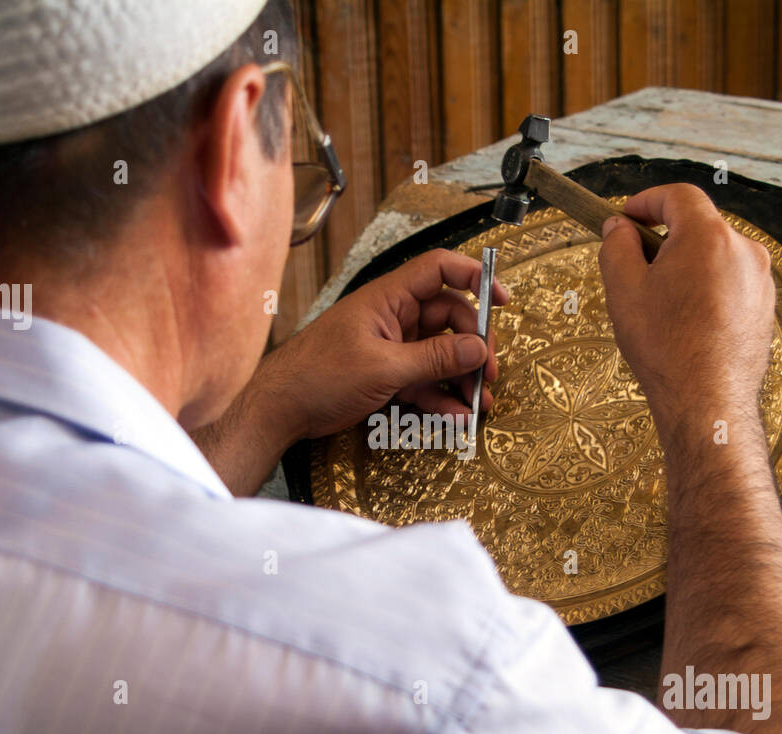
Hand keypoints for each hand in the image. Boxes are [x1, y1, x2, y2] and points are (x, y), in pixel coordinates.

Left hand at [256, 248, 507, 440]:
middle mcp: (393, 316)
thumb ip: (434, 359)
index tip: (502, 300)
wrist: (279, 409)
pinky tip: (457, 416)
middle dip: (473, 345)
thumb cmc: (318, 376)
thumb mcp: (384, 368)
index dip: (474, 277)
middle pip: (449, 318)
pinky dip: (440, 396)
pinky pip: (424, 380)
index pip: (440, 269)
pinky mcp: (386, 374)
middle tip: (488, 374)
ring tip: (479, 403)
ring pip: (440, 353)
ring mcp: (390, 345)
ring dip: (461, 377)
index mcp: (389, 297)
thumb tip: (478, 349)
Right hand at [598, 184, 774, 442]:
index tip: (626, 217)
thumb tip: (620, 227)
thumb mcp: (624, 290)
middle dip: (665, 238)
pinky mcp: (765, 306)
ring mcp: (760, 279)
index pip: (678, 196)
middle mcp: (744, 250)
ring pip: (715, 256)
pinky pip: (730, 282)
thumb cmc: (665, 348)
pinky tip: (686, 323)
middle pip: (699, 226)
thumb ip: (617, 246)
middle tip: (636, 266)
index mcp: (709, 237)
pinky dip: (707, 289)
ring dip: (687, 266)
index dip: (647, 201)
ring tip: (661, 304)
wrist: (708, 402)